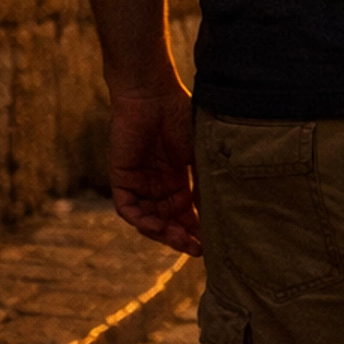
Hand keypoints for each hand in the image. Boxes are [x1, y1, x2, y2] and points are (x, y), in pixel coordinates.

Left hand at [108, 76, 201, 254]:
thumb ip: (206, 180)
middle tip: (197, 249)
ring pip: (149, 219)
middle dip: (182, 237)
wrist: (153, 94)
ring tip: (182, 241)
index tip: (212, 243)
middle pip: (168, 221)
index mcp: (177, 179)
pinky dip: (142, 220)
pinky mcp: (121, 178)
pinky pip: (129, 209)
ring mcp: (139, 183)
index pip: (186, 213)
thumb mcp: (201, 153)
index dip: (197, 229)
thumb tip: (222, 209)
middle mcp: (157, 185)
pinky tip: (158, 227)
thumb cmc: (181, 115)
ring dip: (164, 233)